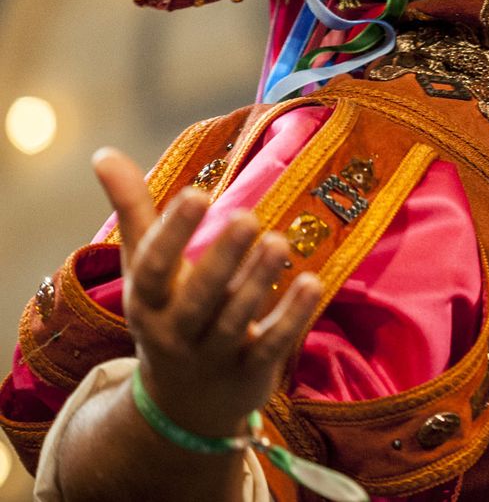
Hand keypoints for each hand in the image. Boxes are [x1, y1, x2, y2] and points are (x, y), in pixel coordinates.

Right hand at [94, 148, 321, 438]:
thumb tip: (103, 153)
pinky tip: (314, 282)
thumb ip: (134, 212)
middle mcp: (175, 331)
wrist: (185, 405)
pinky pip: (271, 344)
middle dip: (221, 259)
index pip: (153, 268)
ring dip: (257, 280)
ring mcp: (213, 355)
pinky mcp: (251, 372)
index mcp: (147, 301)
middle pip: (197, 297)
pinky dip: (292, 317)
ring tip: (279, 240)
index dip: (171, 233)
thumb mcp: (144, 269)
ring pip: (233, 320)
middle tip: (248, 216)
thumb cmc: (167, 313)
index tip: (197, 193)